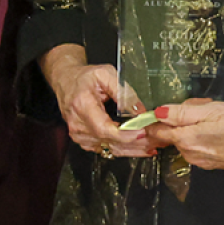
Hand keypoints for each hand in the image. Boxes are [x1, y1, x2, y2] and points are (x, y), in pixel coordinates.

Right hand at [40, 44, 151, 158]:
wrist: (66, 82)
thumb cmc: (85, 77)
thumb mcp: (105, 74)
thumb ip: (123, 92)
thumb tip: (140, 111)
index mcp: (82, 105)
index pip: (103, 128)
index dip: (125, 134)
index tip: (142, 132)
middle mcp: (78, 124)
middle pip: (110, 142)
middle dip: (136, 143)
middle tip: (157, 139)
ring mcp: (79, 135)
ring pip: (111, 149)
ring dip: (134, 149)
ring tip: (154, 144)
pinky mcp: (84, 141)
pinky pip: (107, 150)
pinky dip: (126, 150)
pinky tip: (141, 147)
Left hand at [144, 99, 223, 169]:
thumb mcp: (213, 111)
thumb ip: (182, 113)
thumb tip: (156, 113)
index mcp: (187, 140)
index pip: (156, 132)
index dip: (151, 119)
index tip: (154, 108)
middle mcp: (191, 155)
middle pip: (171, 134)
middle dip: (178, 118)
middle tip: (201, 105)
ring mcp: (203, 162)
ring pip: (185, 140)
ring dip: (192, 126)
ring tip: (215, 114)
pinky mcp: (214, 164)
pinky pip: (198, 147)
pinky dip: (202, 135)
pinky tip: (220, 127)